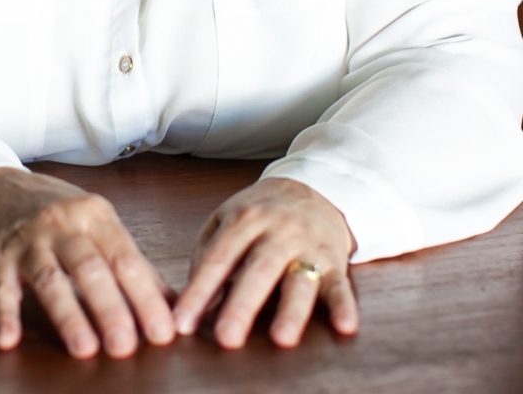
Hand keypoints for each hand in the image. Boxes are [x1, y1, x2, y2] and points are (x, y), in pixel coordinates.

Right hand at [0, 167, 174, 358]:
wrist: (0, 190)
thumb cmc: (60, 214)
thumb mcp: (99, 225)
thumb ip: (135, 262)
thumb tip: (175, 303)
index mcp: (96, 215)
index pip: (126, 259)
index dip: (145, 297)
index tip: (162, 333)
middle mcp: (63, 223)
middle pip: (90, 268)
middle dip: (110, 308)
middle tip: (125, 348)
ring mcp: (29, 239)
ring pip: (50, 279)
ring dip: (68, 315)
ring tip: (84, 350)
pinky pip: (1, 287)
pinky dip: (6, 314)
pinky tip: (9, 340)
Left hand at [172, 177, 357, 348]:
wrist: (313, 188)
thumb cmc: (261, 211)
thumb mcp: (227, 218)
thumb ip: (207, 253)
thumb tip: (192, 298)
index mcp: (245, 219)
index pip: (218, 258)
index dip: (199, 291)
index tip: (182, 323)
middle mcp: (277, 231)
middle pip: (258, 269)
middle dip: (242, 305)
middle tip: (226, 337)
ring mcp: (308, 245)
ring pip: (300, 279)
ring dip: (291, 310)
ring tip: (281, 338)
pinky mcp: (335, 260)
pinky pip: (341, 285)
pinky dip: (344, 306)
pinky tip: (345, 326)